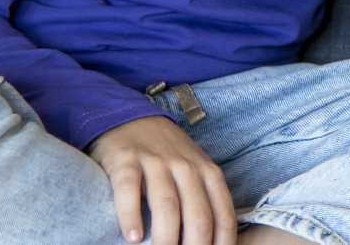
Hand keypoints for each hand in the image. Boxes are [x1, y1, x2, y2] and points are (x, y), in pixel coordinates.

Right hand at [86, 115, 236, 244]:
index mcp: (208, 173)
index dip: (221, 244)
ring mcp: (156, 162)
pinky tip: (132, 237)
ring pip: (167, 205)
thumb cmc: (167, 155)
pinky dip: (131, 216)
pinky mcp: (126, 160)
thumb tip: (216, 240)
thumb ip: (206, 199)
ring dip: (165, 239)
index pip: (223, 215)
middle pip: (198, 215)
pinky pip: (129, 190)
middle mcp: (186, 166)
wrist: (131, 118)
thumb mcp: (195, 170)